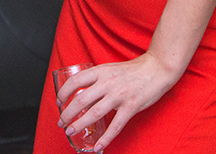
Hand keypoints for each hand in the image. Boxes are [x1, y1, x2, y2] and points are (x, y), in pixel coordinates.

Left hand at [53, 54, 178, 150]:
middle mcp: (107, 83)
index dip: (63, 93)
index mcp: (101, 71)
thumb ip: (97, 79)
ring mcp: (119, 96)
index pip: (75, 81)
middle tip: (61, 122)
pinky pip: (115, 126)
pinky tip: (98, 146)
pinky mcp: (131, 107)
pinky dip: (105, 139)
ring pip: (94, 114)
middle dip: (67, 114)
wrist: (157, 68)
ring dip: (80, 124)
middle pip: (81, 100)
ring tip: (71, 131)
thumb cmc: (133, 70)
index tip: (59, 102)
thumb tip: (82, 92)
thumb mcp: (110, 68)